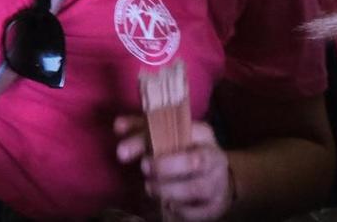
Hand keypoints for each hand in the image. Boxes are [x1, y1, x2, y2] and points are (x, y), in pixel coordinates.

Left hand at [113, 116, 233, 220]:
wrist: (217, 175)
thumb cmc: (184, 150)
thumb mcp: (165, 133)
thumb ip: (141, 128)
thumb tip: (118, 126)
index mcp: (202, 134)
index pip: (179, 130)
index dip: (149, 139)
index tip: (123, 150)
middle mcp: (214, 157)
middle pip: (195, 161)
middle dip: (164, 166)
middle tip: (143, 168)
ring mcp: (217, 182)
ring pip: (196, 188)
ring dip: (168, 190)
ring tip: (149, 188)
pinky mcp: (216, 205)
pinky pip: (200, 211)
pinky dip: (180, 210)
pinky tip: (166, 204)